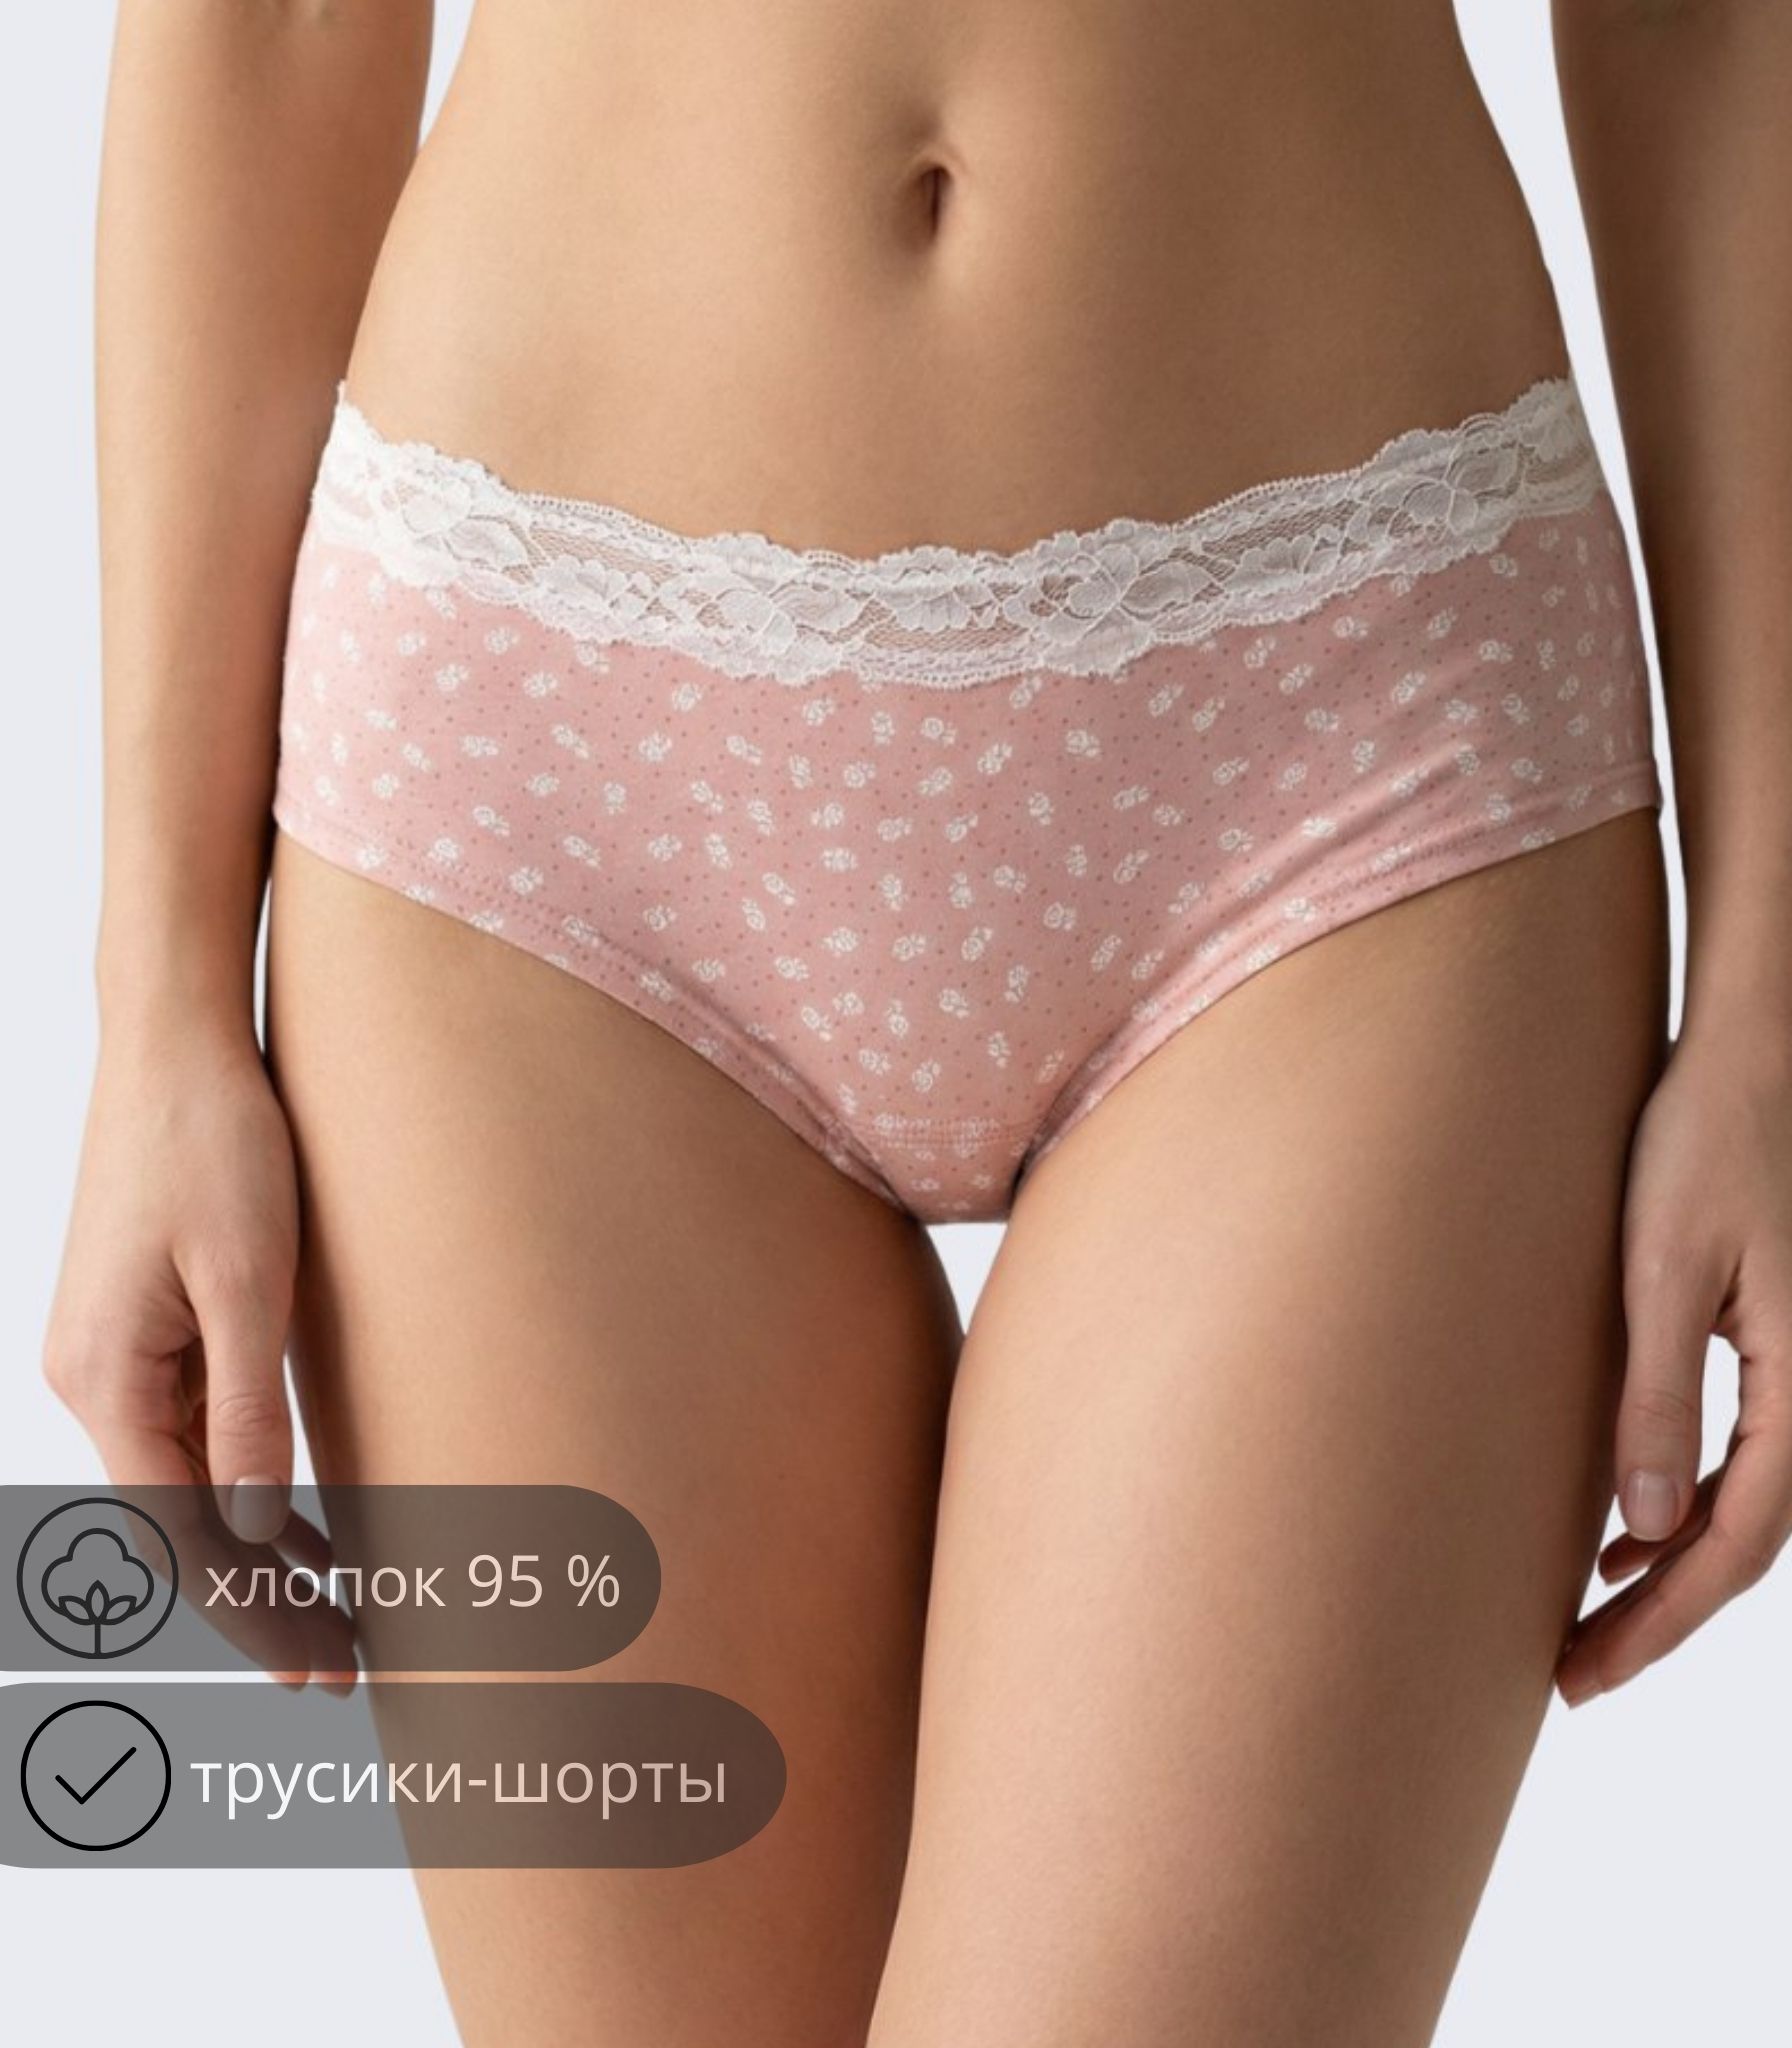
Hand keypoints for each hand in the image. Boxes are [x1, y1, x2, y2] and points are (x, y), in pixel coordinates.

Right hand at [41, 1019, 352, 1687]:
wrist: (175, 1047)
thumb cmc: (217, 1145)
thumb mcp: (252, 1280)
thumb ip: (249, 1410)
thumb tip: (255, 1528)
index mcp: (108, 1379)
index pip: (185, 1534)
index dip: (254, 1607)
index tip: (319, 1663)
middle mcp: (91, 1379)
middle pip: (181, 1523)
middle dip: (259, 1599)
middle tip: (341, 1664)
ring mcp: (111, 1355)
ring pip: (188, 1484)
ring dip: (258, 1549)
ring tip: (336, 1609)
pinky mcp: (140, 1327)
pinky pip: (191, 1433)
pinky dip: (247, 1485)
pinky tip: (303, 1520)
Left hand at [1557, 1028, 1791, 1704]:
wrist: (1748, 1061)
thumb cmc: (1702, 1146)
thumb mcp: (1665, 1273)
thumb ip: (1657, 1399)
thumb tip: (1647, 1528)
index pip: (1737, 1544)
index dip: (1660, 1620)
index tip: (1584, 1673)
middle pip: (1745, 1546)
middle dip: (1658, 1618)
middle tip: (1572, 1677)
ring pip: (1746, 1512)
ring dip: (1670, 1574)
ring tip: (1589, 1624)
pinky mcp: (1773, 1348)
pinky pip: (1744, 1463)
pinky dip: (1684, 1514)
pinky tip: (1625, 1534)